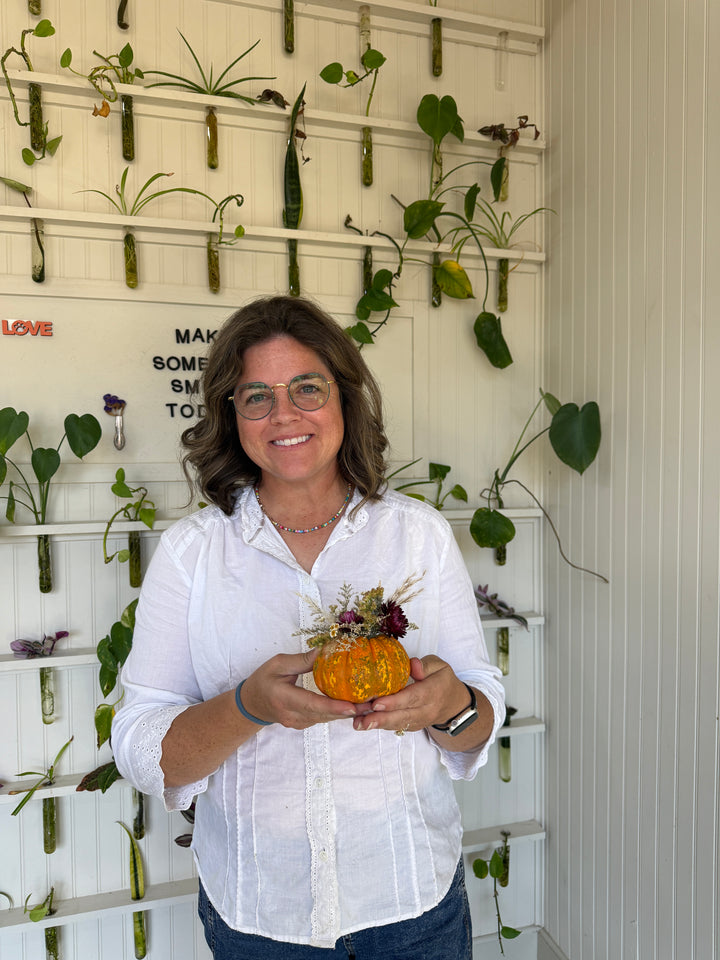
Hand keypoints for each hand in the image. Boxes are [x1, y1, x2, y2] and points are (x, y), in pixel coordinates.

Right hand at [241, 650, 363, 728]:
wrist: (252, 704)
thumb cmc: (263, 680)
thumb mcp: (278, 664)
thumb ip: (301, 660)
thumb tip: (325, 650)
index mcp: (283, 698)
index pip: (312, 705)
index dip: (334, 706)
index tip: (353, 706)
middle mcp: (292, 715)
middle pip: (324, 715)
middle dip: (349, 711)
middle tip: (372, 704)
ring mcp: (298, 722)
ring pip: (326, 718)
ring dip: (347, 713)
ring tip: (369, 705)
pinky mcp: (303, 724)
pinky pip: (323, 718)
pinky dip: (338, 712)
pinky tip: (354, 705)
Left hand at [352, 655, 467, 733]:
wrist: (453, 705)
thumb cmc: (443, 680)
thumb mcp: (440, 666)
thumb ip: (426, 664)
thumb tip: (413, 665)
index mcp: (433, 691)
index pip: (413, 697)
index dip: (395, 702)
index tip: (377, 704)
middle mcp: (426, 710)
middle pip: (403, 716)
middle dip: (381, 719)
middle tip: (362, 720)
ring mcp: (419, 721)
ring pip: (398, 724)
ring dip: (377, 725)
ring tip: (358, 723)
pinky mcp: (412, 726)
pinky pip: (396, 727)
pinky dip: (380, 726)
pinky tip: (364, 723)